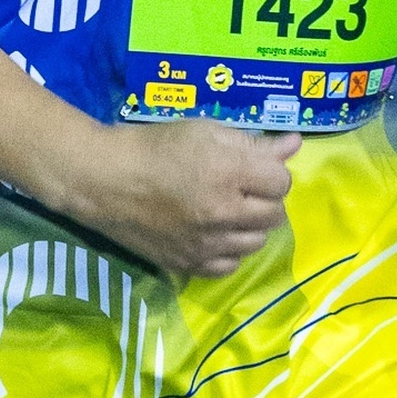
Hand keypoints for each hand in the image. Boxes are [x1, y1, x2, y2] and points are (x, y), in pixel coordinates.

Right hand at [56, 118, 300, 279]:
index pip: (281, 182)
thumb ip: (252, 142)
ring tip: (226, 211)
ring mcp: (206, 245)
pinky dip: (228, 251)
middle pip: (274, 215)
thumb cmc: (152, 147)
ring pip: (255, 243)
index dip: (271, 172)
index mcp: (228, 173)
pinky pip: (229, 266)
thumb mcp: (203, 132)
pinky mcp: (189, 265)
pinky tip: (213, 235)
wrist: (102, 181)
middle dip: (264, 199)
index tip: (252, 167)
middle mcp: (223, 214)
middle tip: (240, 188)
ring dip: (249, 226)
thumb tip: (294, 144)